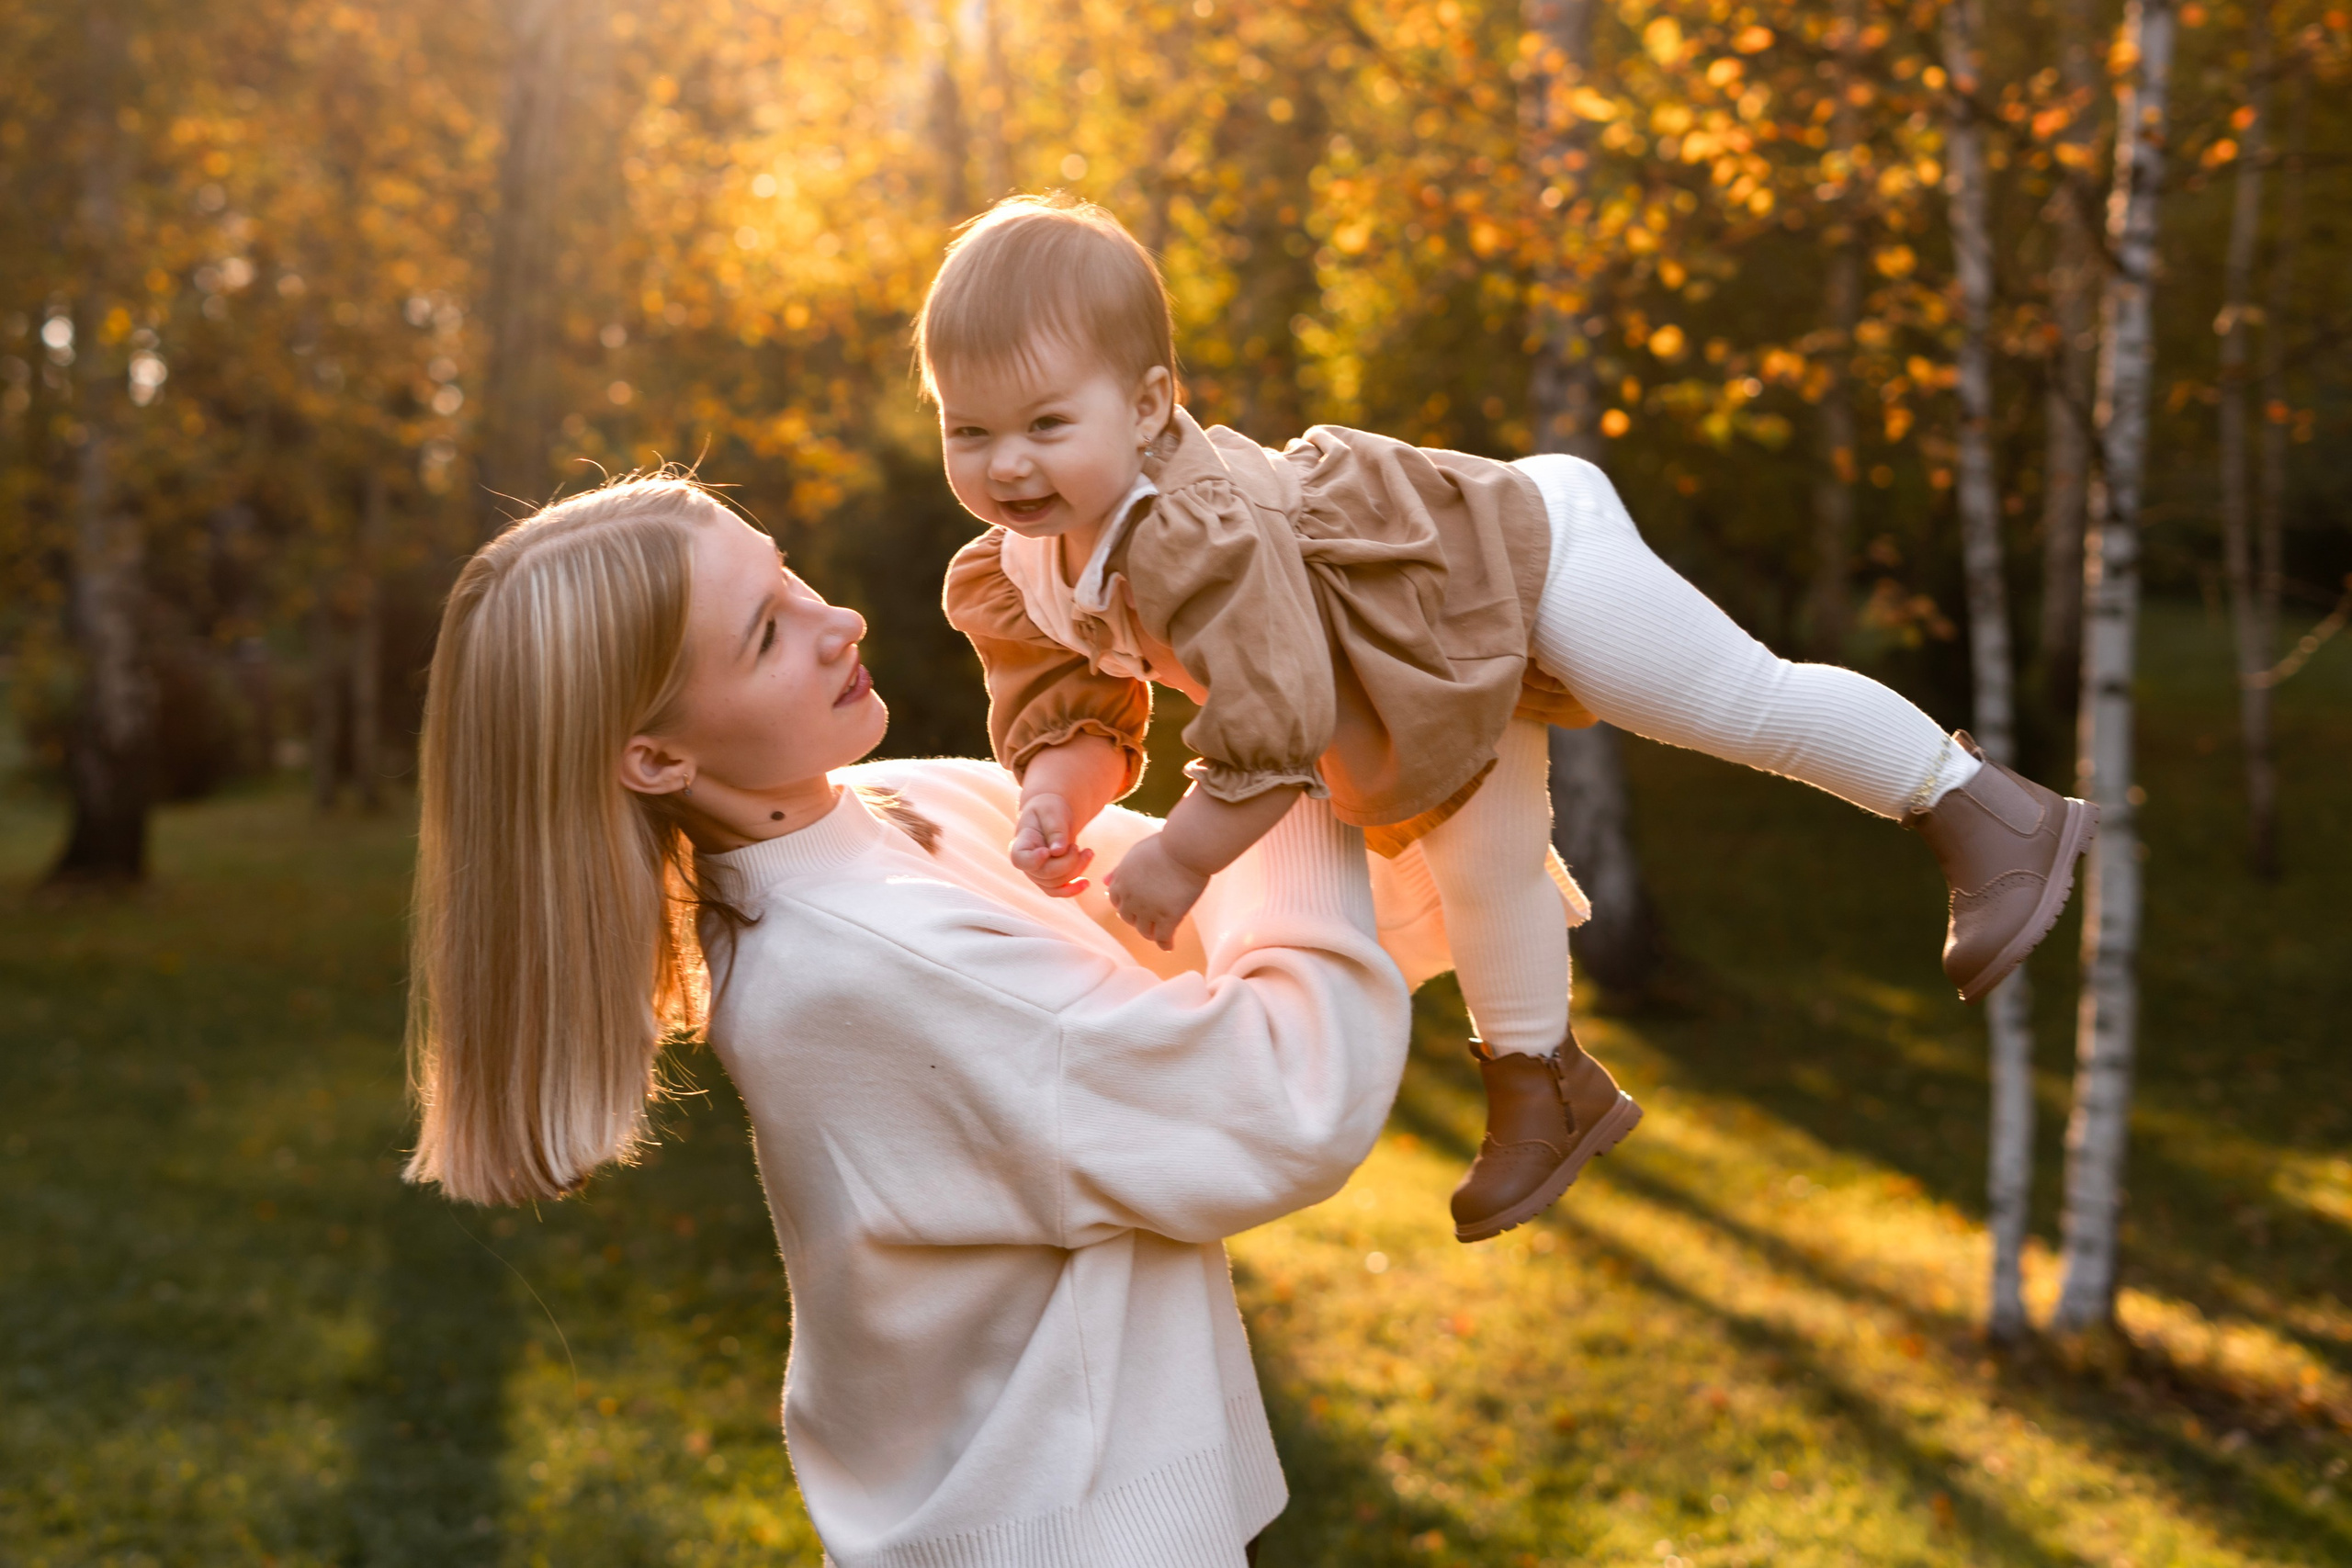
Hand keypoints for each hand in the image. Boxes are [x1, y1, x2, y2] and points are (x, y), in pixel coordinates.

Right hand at [1011, 791, 1095, 896]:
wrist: (1053, 816)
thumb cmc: (1050, 810)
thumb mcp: (1053, 812)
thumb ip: (1055, 830)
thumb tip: (1058, 851)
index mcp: (1021, 844)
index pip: (1020, 859)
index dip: (1033, 860)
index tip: (1046, 851)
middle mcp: (1026, 863)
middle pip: (1045, 874)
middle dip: (1067, 862)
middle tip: (1077, 846)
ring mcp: (1037, 874)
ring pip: (1056, 884)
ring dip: (1076, 870)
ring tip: (1088, 852)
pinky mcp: (1050, 879)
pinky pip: (1060, 891)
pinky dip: (1074, 889)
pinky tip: (1086, 883)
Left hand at [1104, 832, 1210, 949]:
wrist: (1185, 848)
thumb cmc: (1164, 845)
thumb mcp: (1135, 854)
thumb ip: (1119, 870)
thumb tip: (1104, 881)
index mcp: (1121, 881)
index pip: (1116, 901)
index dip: (1126, 904)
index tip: (1135, 906)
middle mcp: (1131, 898)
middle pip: (1128, 918)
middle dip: (1137, 919)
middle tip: (1150, 919)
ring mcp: (1149, 910)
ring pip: (1144, 931)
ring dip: (1150, 933)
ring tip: (1158, 933)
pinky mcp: (1168, 917)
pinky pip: (1163, 937)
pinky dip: (1164, 944)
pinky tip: (1169, 946)